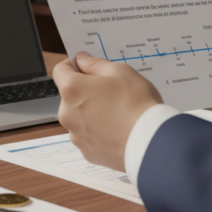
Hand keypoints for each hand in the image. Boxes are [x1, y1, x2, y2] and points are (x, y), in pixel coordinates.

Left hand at [52, 52, 162, 171]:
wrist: (150, 142)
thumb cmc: (136, 104)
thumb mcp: (120, 71)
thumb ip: (95, 63)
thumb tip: (82, 60)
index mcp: (72, 90)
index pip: (60, 70)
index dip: (73, 65)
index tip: (87, 67)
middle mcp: (67, 113)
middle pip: (70, 96)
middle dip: (86, 91)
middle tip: (111, 92)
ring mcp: (76, 135)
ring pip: (79, 117)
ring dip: (91, 112)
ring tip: (117, 113)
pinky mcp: (87, 151)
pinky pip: (89, 135)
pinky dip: (98, 131)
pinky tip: (117, 129)